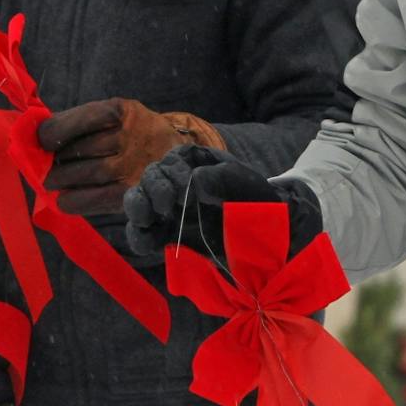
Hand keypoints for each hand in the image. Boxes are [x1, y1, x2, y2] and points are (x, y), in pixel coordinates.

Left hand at [37, 98, 222, 215]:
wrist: (175, 156)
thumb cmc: (132, 134)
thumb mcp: (115, 116)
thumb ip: (81, 122)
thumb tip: (38, 136)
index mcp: (123, 111)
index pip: (85, 118)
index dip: (57, 129)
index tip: (41, 139)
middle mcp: (131, 137)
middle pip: (82, 148)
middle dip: (56, 159)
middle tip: (43, 166)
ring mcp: (134, 166)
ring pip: (88, 173)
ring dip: (63, 179)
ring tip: (51, 181)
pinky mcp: (134, 192)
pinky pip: (97, 198)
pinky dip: (75, 200)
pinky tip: (63, 200)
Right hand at [123, 146, 321, 259]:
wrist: (268, 237)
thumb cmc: (256, 202)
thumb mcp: (245, 183)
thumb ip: (222, 177)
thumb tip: (194, 182)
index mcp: (193, 164)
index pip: (171, 162)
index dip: (173, 175)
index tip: (186, 191)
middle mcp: (174, 184)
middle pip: (149, 179)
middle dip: (154, 190)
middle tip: (168, 205)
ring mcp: (167, 211)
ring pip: (137, 203)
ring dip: (138, 209)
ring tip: (148, 219)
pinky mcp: (164, 237)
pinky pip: (140, 234)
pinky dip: (139, 237)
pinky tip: (149, 243)